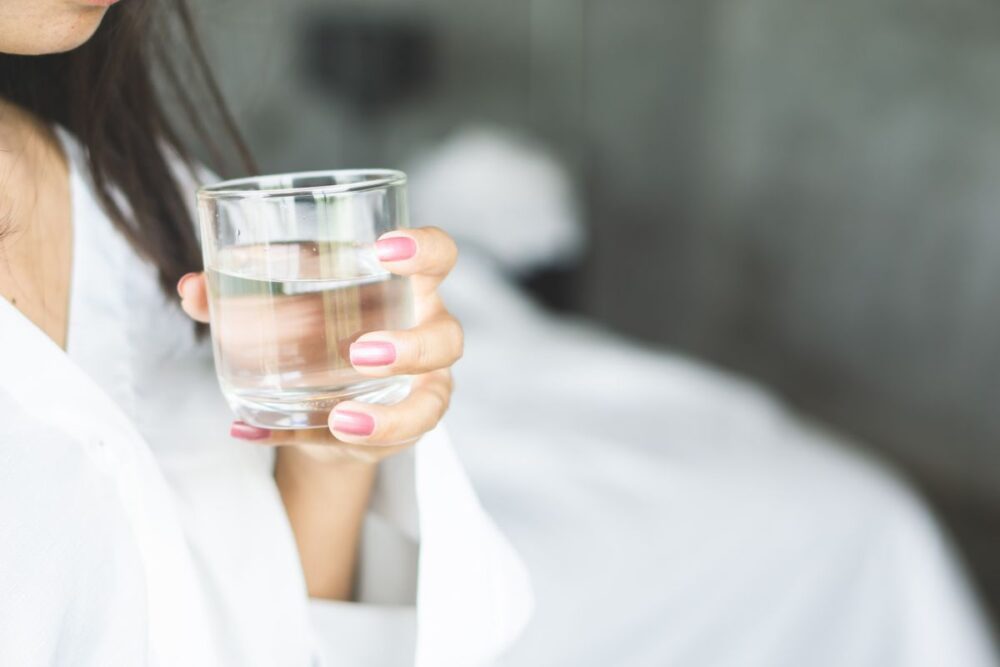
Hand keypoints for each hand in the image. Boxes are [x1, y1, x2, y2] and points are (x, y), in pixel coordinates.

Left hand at [177, 228, 461, 464]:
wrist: (327, 399)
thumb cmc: (317, 333)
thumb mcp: (283, 304)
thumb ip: (236, 294)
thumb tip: (191, 288)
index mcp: (404, 287)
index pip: (439, 256)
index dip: (424, 249)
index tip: (384, 248)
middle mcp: (425, 335)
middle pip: (448, 336)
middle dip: (411, 347)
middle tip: (360, 353)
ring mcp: (420, 389)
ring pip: (430, 402)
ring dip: (389, 416)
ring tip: (341, 419)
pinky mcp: (394, 433)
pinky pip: (376, 447)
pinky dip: (314, 441)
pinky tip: (259, 432)